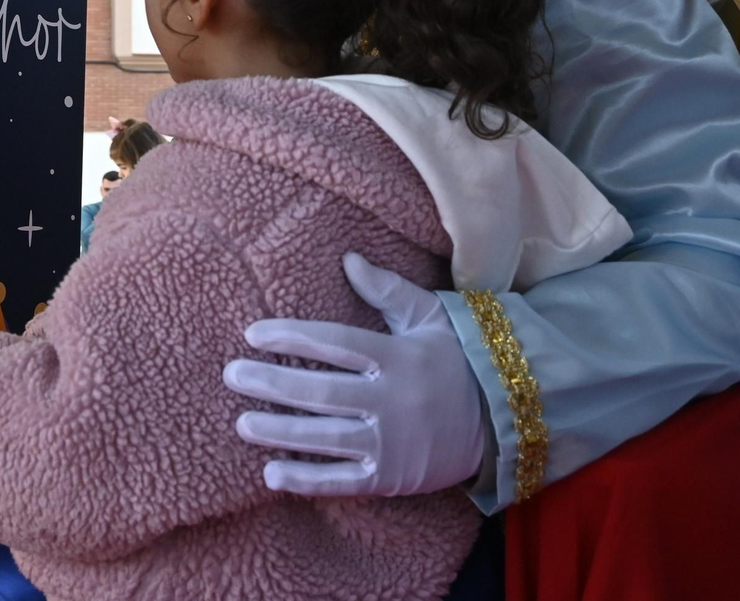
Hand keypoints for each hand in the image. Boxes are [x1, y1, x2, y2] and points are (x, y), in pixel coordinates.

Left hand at [222, 252, 485, 497]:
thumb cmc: (461, 358)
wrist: (508, 418)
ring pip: (325, 437)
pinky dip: (306, 480)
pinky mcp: (392, 476)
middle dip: (271, 383)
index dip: (291, 336)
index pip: (334, 343)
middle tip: (231, 375)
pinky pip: (343, 480)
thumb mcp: (432, 317)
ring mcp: (392, 442)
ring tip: (242, 422)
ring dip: (279, 431)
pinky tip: (271, 474)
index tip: (253, 333)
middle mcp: (392, 400)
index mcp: (398, 357)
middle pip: (320, 391)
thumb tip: (348, 259)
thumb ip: (388, 291)